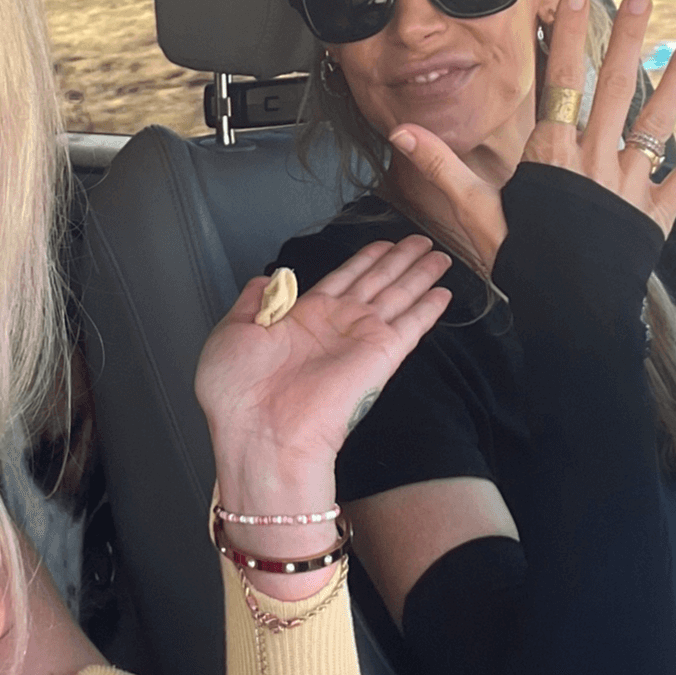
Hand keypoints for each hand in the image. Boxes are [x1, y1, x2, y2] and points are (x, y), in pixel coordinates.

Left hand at [195, 236, 449, 513]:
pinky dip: (427, 308)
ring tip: (439, 255)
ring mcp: (359, 340)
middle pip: (376, 282)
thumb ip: (253, 302)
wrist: (259, 433)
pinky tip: (443, 293)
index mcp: (301, 319)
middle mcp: (334, 327)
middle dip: (399, 260)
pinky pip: (410, 326)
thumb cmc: (237, 393)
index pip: (341, 280)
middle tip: (421, 241)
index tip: (383, 244)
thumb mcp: (232, 332)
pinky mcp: (380, 356)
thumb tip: (266, 280)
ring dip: (419, 274)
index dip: (365, 260)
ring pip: (397, 296)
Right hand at [388, 0, 675, 271]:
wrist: (567, 311)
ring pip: (657, 123)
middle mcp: (596, 161)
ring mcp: (631, 184)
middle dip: (628, 41)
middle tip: (642, 0)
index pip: (560, 85)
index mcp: (552, 156)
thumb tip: (401, 131)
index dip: (568, 38)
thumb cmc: (519, 260)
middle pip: (614, 89)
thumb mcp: (474, 211)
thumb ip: (441, 166)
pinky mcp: (657, 212)